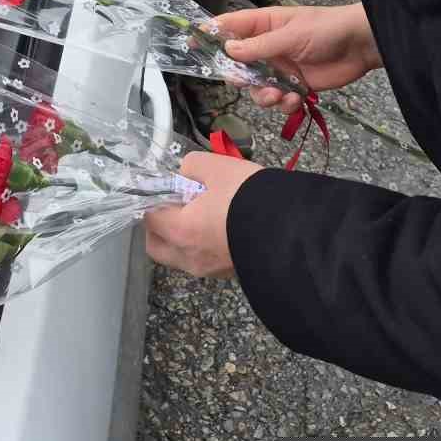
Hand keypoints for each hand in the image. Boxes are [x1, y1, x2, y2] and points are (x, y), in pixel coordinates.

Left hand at [144, 151, 262, 277]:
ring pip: (180, 256)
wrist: (292, 231)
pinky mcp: (228, 274)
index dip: (153, 199)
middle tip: (175, 203)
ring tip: (202, 212)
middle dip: (159, 225)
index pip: (149, 217)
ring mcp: (210, 269)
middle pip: (157, 245)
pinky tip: (219, 225)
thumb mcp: (218, 167)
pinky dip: (201, 245)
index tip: (166, 187)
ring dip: (181, 236)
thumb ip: (193, 166)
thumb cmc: (249, 197)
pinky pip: (202, 260)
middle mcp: (190, 257)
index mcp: (181, 231)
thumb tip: (186, 173)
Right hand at [215, 3, 380, 114]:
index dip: (210, 35)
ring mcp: (280, 68)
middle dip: (240, 79)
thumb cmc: (327, 28)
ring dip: (263, 96)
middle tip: (247, 82)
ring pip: (256, 89)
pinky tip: (294, 101)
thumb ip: (260, 46)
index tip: (191, 44)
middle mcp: (267, 48)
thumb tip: (229, 52)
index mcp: (263, 25)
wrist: (361, 46)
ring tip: (279, 96)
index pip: (229, 28)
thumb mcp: (291, 34)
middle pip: (238, 66)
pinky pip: (277, 100)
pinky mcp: (295, 86)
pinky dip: (283, 104)